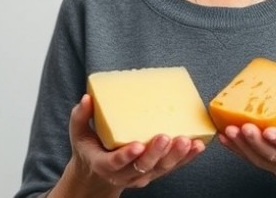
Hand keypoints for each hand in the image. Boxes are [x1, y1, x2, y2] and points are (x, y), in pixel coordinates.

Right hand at [61, 94, 206, 194]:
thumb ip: (80, 117)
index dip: (126, 156)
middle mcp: (124, 174)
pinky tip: (198, 146)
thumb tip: (87, 98)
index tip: (137, 145)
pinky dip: (186, 158)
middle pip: (143, 166)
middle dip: (157, 153)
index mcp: (104, 165)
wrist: (96, 176)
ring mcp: (141, 175)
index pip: (116, 163)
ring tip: (189, 141)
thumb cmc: (89, 149)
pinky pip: (172, 167)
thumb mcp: (78, 134)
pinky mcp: (154, 172)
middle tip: (167, 136)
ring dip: (176, 156)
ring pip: (161, 168)